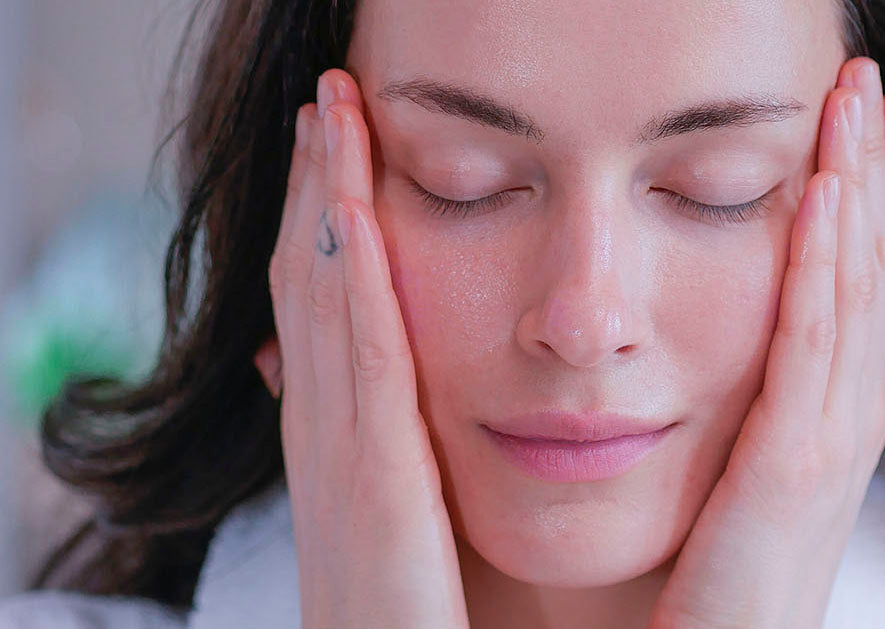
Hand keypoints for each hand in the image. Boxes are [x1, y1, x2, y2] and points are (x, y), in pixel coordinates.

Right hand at [256, 69, 469, 627]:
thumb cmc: (416, 621)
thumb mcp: (399, 523)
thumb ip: (394, 457)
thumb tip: (392, 398)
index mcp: (341, 446)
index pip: (327, 310)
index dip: (325, 222)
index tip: (340, 147)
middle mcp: (326, 438)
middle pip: (313, 287)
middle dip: (315, 189)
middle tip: (326, 103)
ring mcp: (340, 458)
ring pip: (324, 304)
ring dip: (324, 203)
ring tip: (331, 118)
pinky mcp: (374, 487)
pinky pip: (363, 362)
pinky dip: (352, 281)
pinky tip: (354, 209)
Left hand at [648, 57, 884, 628]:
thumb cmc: (751, 565)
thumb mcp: (809, 468)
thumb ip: (865, 400)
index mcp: (845, 403)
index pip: (866, 278)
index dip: (877, 196)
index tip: (871, 122)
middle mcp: (848, 409)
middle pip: (868, 266)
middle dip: (871, 170)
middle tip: (867, 81)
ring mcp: (827, 432)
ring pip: (847, 290)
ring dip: (852, 192)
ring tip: (851, 107)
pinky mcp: (791, 459)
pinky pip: (806, 344)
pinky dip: (814, 267)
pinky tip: (816, 199)